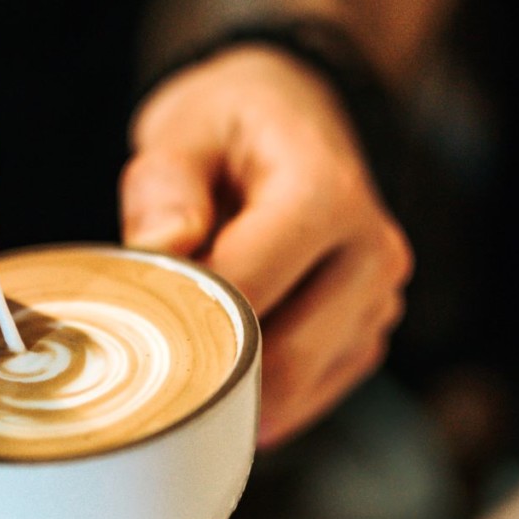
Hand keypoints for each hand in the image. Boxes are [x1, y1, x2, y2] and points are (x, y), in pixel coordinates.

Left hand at [120, 46, 412, 449]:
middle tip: (155, 342)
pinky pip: (308, 396)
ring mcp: (378, 300)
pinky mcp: (366, 336)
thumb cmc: (228, 127)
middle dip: (209, 363)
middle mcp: (371, 251)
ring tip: (195, 332)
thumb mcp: (184, 129)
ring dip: (233, 381)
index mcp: (325, 193)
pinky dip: (258, 393)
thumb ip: (164, 186)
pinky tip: (229, 351)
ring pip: (296, 389)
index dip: (185, 312)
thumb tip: (163, 249)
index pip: (250, 287)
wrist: (287, 121)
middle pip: (282, 358)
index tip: (140, 313)